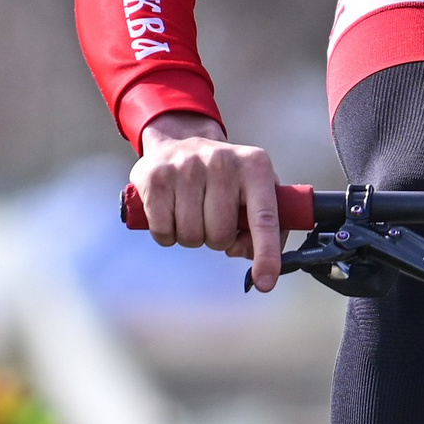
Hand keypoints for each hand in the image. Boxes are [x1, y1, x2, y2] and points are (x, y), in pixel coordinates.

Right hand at [132, 113, 284, 292]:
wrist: (181, 140)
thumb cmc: (227, 179)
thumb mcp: (254, 190)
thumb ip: (267, 227)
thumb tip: (248, 255)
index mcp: (255, 166)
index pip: (265, 218)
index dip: (266, 254)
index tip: (265, 283)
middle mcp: (222, 162)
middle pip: (220, 235)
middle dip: (216, 239)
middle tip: (212, 219)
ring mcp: (187, 167)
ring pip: (192, 236)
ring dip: (192, 236)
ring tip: (192, 212)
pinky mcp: (156, 177)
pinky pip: (163, 232)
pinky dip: (167, 234)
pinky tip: (171, 212)